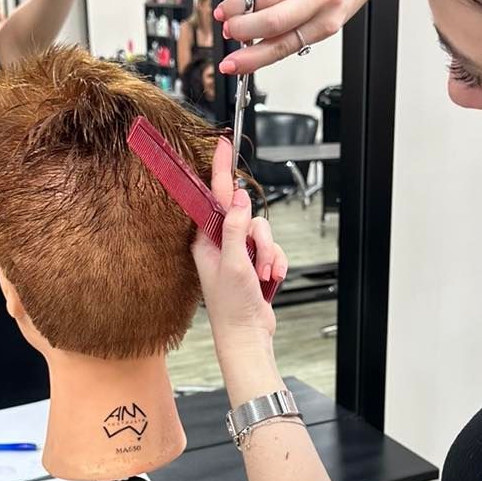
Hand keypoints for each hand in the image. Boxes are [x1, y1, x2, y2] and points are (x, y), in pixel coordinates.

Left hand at [192, 138, 288, 360]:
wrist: (247, 335)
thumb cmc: (231, 307)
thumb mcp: (232, 263)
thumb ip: (234, 229)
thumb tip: (237, 198)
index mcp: (206, 240)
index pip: (212, 196)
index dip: (219, 170)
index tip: (223, 146)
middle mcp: (220, 243)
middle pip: (246, 216)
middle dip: (260, 239)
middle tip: (256, 259)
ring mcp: (238, 253)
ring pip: (262, 233)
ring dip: (269, 254)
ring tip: (263, 275)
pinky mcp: (253, 262)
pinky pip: (271, 248)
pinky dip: (276, 262)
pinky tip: (272, 278)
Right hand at [214, 0, 378, 76]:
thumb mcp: (326, 19)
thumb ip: (294, 31)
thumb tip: (255, 46)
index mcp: (325, 24)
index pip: (282, 46)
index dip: (251, 59)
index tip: (231, 64)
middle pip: (272, 21)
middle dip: (242, 30)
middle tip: (227, 30)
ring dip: (238, 5)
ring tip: (227, 10)